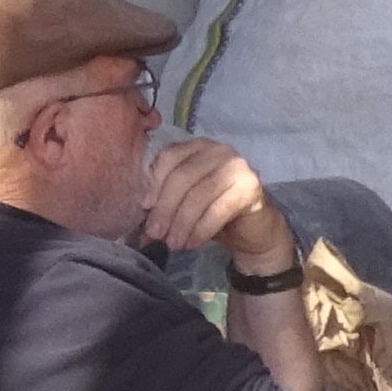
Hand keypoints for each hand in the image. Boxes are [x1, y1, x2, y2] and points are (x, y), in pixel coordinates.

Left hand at [141, 138, 289, 271]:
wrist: (252, 227)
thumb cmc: (211, 210)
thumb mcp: (182, 201)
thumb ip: (162, 201)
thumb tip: (139, 217)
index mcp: (197, 147)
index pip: (169, 158)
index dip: (154, 184)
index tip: (144, 209)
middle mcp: (219, 150)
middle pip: (182, 176)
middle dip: (165, 208)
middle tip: (156, 234)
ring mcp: (238, 166)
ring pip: (199, 194)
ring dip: (182, 223)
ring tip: (173, 244)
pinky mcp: (251, 186)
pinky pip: (219, 209)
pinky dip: (201, 230)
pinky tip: (192, 243)